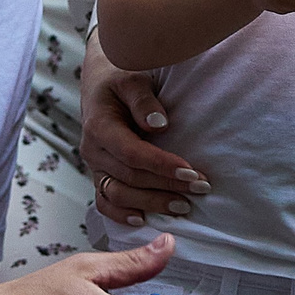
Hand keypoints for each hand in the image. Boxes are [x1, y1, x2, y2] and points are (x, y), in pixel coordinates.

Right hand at [81, 35, 210, 227]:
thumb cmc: (121, 74)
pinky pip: (105, 200)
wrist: (101, 78)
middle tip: (201, 188)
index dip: (162, 165)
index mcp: (99, 125)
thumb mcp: (132, 77)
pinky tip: (142, 220)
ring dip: (151, 203)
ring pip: (119, 193)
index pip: (132, 153)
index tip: (192, 172)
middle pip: (130, 176)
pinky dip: (120, 214)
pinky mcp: (100, 173)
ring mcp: (95, 165)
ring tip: (183, 206)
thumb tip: (159, 124)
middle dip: (167, 185)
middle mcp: (93, 149)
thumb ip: (143, 100)